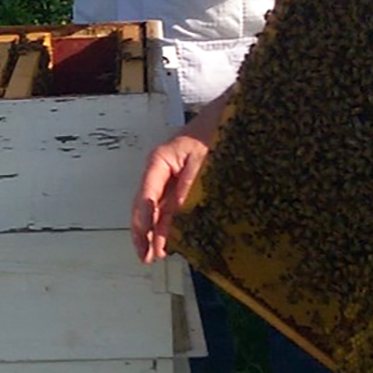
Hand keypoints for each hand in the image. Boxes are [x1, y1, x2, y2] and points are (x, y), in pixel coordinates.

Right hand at [129, 99, 223, 262]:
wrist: (229, 116)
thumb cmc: (214, 131)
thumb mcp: (202, 159)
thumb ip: (188, 187)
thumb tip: (175, 213)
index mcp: (159, 162)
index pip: (146, 196)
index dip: (144, 220)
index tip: (146, 240)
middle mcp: (160, 172)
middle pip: (145, 206)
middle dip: (143, 232)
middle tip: (145, 256)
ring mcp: (170, 179)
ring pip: (156, 210)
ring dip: (154, 232)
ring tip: (153, 255)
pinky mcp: (182, 184)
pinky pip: (169, 207)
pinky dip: (166, 224)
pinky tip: (167, 240)